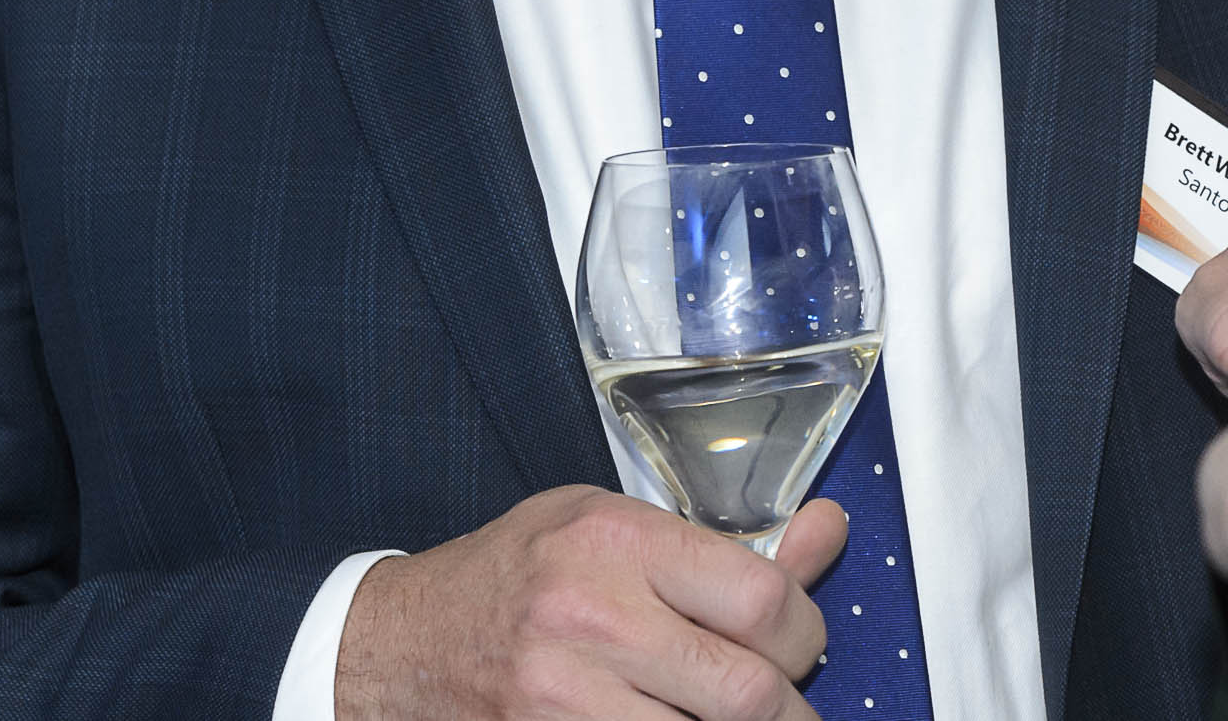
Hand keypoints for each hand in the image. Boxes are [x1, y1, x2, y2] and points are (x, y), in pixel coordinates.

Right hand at [336, 487, 847, 719]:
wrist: (398, 647)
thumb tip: (829, 533)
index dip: (807, 632)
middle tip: (787, 708)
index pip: (764, 599)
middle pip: (749, 691)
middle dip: (791, 711)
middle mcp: (593, 617)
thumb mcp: (612, 525)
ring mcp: (565, 698)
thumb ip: (722, 545)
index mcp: (618, 541)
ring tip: (736, 720)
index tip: (801, 642)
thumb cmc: (517, 575)